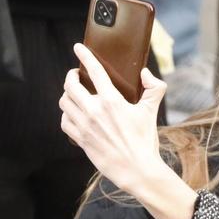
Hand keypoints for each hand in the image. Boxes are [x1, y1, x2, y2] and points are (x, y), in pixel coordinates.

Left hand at [59, 45, 197, 218]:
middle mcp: (94, 111)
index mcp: (112, 101)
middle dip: (70, 76)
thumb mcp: (151, 111)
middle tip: (75, 75)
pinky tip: (73, 114)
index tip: (78, 47)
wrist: (137, 170)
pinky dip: (66, 115)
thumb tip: (146, 74)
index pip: (94, 71)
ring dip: (67, 95)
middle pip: (70, 86)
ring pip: (64, 102)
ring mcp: (85, 126)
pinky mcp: (80, 140)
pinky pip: (64, 122)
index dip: (84, 56)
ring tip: (74, 94)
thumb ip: (154, 88)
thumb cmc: (145, 141)